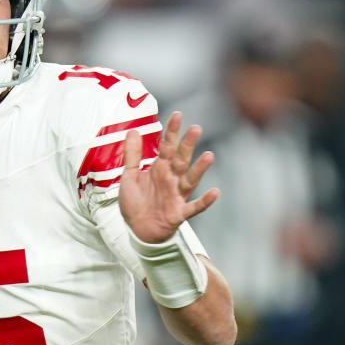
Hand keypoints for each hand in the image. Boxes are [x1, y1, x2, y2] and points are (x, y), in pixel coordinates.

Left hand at [119, 111, 218, 242]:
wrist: (137, 230)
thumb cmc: (136, 202)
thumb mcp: (129, 176)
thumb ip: (132, 154)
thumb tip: (132, 130)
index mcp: (160, 168)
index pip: (167, 146)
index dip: (172, 131)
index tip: (177, 115)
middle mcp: (172, 179)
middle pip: (181, 159)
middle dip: (188, 145)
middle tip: (196, 128)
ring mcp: (177, 195)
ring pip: (190, 179)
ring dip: (199, 169)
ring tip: (208, 155)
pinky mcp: (179, 212)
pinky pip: (194, 206)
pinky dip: (205, 200)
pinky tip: (215, 192)